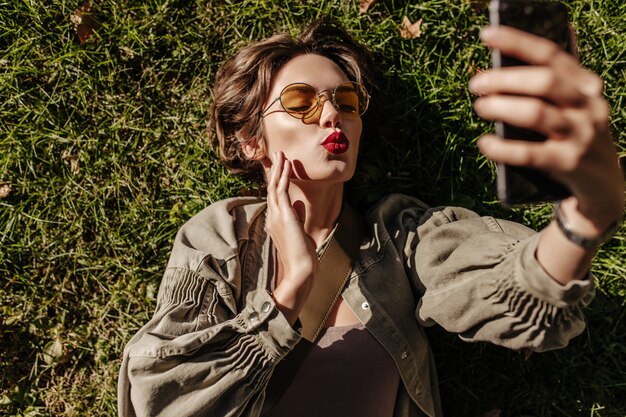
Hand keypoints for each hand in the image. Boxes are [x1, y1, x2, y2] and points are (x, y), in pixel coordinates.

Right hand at [265, 151, 318, 324]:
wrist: (300, 269)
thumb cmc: (301, 255)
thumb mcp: (299, 232)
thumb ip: (296, 217)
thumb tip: (297, 205)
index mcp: (275, 220)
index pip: (275, 196)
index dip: (276, 180)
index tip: (280, 167)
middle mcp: (272, 216)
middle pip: (271, 187)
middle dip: (274, 170)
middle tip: (276, 153)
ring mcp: (276, 215)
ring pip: (274, 186)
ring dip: (278, 168)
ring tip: (280, 153)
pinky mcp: (283, 215)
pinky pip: (281, 190)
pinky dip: (282, 176)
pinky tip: (286, 164)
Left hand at [470, 26, 623, 227]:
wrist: (603, 185)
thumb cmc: (574, 138)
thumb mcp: (572, 107)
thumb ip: (550, 85)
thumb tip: (508, 58)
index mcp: (587, 85)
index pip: (551, 55)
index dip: (517, 42)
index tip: (487, 34)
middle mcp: (589, 106)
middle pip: (544, 81)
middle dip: (504, 78)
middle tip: (476, 83)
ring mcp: (582, 135)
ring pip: (536, 113)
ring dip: (501, 107)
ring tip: (479, 106)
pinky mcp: (570, 164)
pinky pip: (529, 153)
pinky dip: (502, 148)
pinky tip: (484, 143)